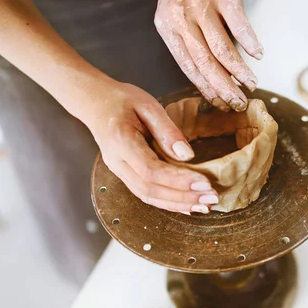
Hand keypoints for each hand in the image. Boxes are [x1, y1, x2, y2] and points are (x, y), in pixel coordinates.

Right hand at [84, 81, 217, 213]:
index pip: (151, 170)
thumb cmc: (122, 100)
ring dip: (178, 204)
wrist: (95, 103)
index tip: (204, 183)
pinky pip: (147, 195)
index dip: (179, 180)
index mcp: (121, 142)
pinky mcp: (126, 175)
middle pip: (151, 189)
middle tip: (211, 199)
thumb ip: (167, 130)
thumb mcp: (147, 104)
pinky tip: (188, 206)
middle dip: (183, 197)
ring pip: (148, 197)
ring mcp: (119, 172)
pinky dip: (169, 203)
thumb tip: (187, 156)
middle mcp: (117, 162)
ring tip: (205, 206)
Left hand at [155, 0, 261, 111]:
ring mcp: (202, 7)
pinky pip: (238, 24)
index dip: (206, 88)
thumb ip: (189, 41)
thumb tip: (214, 75)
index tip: (220, 102)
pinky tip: (258, 55)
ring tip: (250, 85)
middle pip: (205, 63)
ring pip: (222, 49)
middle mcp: (182, 18)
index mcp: (168, 27)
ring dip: (239, 71)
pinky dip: (250, 42)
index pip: (187, 67)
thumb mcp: (177, 15)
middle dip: (224, 88)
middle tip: (238, 102)